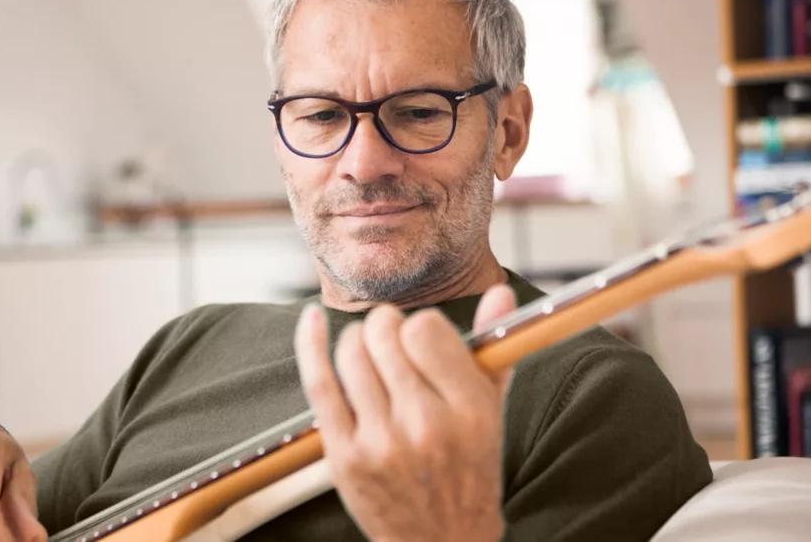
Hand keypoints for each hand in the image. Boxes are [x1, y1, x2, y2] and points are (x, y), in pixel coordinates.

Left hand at [295, 286, 515, 541]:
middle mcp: (425, 424)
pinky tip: (311, 322)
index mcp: (469, 409)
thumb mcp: (491, 411)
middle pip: (383, 334)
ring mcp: (381, 442)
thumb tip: (500, 292)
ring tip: (367, 354)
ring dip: (355, 341)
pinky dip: (310, 344)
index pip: (425, 328)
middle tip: (388, 340)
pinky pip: (319, 383)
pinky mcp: (345, 456)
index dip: (418, 326)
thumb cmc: (466, 470)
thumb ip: (493, 348)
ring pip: (350, 352)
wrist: (441, 541)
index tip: (419, 340)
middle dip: (383, 328)